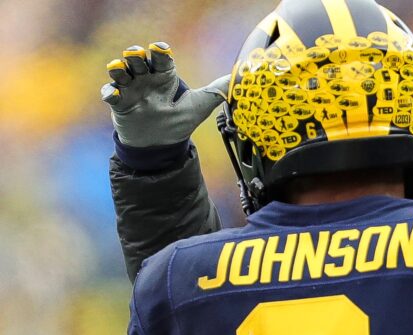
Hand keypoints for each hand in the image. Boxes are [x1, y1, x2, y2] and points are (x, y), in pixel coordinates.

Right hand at [101, 42, 229, 147]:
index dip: (159, 51)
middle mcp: (146, 79)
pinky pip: (110, 94)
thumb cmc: (178, 122)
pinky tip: (113, 94)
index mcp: (164, 76)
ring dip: (118, 68)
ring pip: (120, 71)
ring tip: (119, 68)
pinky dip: (109, 92)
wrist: (160, 145)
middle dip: (135, 55)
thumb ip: (216, 90)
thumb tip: (241, 77)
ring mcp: (130, 90)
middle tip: (137, 56)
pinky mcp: (119, 104)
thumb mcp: (199, 106)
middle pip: (137, 59)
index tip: (160, 49)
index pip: (161, 58)